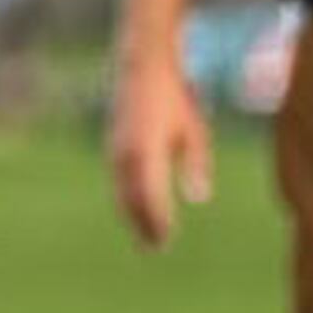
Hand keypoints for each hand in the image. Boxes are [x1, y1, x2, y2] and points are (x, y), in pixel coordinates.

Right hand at [107, 57, 214, 251]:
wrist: (142, 64)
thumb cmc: (175, 97)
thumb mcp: (194, 130)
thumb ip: (196, 164)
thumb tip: (199, 198)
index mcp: (146, 151)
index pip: (150, 198)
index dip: (157, 221)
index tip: (165, 241)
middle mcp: (126, 153)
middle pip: (131, 200)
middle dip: (142, 224)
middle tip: (155, 248)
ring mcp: (115, 149)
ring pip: (121, 192)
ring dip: (132, 214)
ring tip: (146, 235)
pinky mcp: (112, 145)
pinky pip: (118, 180)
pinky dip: (126, 198)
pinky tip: (134, 208)